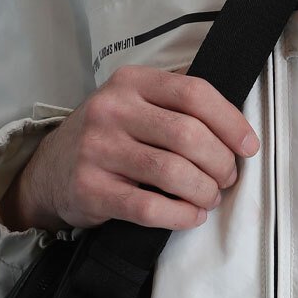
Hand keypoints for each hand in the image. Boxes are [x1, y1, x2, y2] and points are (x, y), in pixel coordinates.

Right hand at [0, 65, 259, 233]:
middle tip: (227, 177)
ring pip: (173, 172)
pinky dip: (180, 215)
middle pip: (188, 135)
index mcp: (131, 82)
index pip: (194, 93)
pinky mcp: (90, 189)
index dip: (230, 121)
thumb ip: (176, 103)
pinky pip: (149, 208)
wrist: (49, 171)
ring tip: (210, 197)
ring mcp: (98, 150)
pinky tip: (191, 215)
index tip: (248, 146)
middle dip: (220, 162)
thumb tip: (236, 126)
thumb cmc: (108, 136)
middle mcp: (112, 110)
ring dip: (204, 190)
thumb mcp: (134, 103)